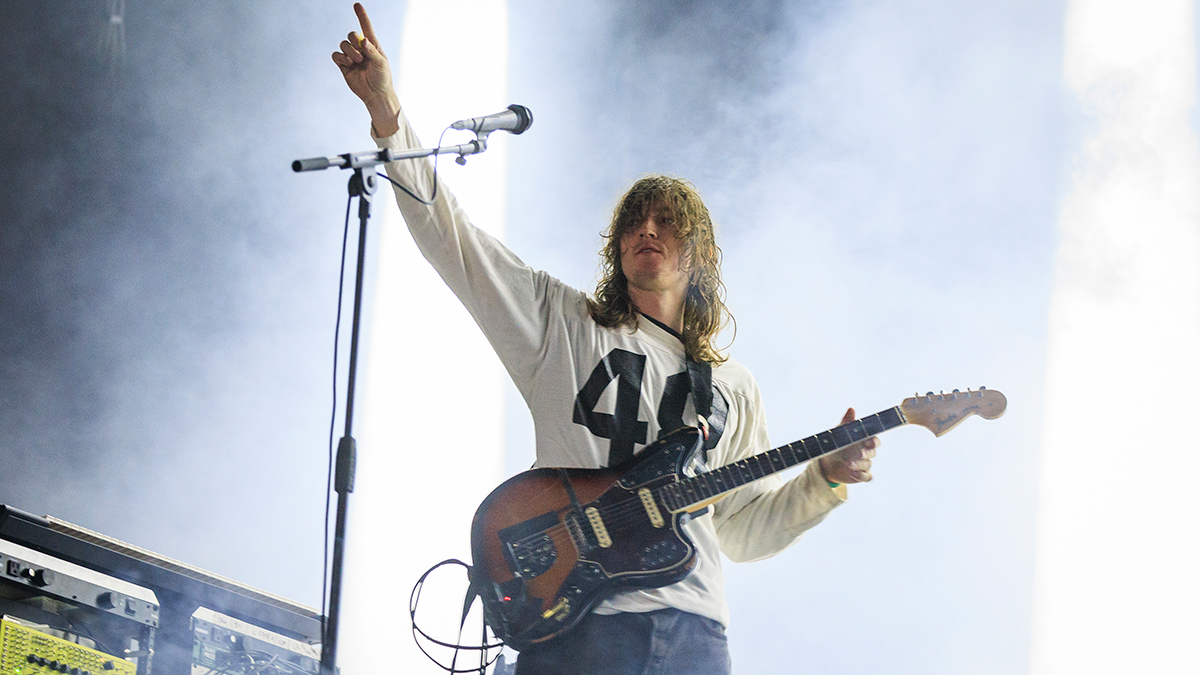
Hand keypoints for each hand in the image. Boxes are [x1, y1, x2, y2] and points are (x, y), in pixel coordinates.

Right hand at [331, 3, 400, 136]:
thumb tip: (364, 41)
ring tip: (356, 62)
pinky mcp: (344, 66)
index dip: (361, 16)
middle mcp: (361, 49)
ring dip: (349, 51)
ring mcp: (352, 57)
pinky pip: (336, 55)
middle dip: (354, 41)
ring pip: (343, 44)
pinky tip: (348, 64)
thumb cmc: (382, 79)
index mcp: (373, 46)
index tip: (357, 5)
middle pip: (351, 35)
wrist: (376, 95)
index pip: (366, 28)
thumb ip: (372, 51)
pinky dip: (340, 57)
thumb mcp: (381, 63)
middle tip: (361, 55)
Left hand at [818, 407, 878, 484]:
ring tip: (848, 463)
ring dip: (859, 464)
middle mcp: (866, 453)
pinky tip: (853, 473)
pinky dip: (861, 475)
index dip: (874, 441)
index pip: (875, 441)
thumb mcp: (839, 432)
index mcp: (863, 441)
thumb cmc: (836, 444)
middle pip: (873, 453)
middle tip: (858, 453)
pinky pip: (867, 477)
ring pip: (868, 464)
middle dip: (866, 453)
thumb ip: (846, 421)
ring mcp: (864, 465)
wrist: (826, 462)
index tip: (869, 442)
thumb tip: (851, 409)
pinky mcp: (860, 475)